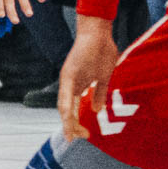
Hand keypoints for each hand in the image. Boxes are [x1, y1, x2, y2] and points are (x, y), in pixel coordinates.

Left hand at [58, 17, 117, 140]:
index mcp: (76, 85)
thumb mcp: (103, 77)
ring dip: (68, 121)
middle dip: (72, 126)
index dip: (74, 123)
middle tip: (81, 137)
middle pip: (66, 110)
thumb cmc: (102, 51)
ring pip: (64, 105)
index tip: (82, 136)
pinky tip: (67, 118)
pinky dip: (67, 107)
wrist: (98, 31)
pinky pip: (66, 94)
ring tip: (72, 134)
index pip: (72, 108)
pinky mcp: (69, 73)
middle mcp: (68, 83)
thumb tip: (96, 110)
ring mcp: (67, 79)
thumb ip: (99, 93)